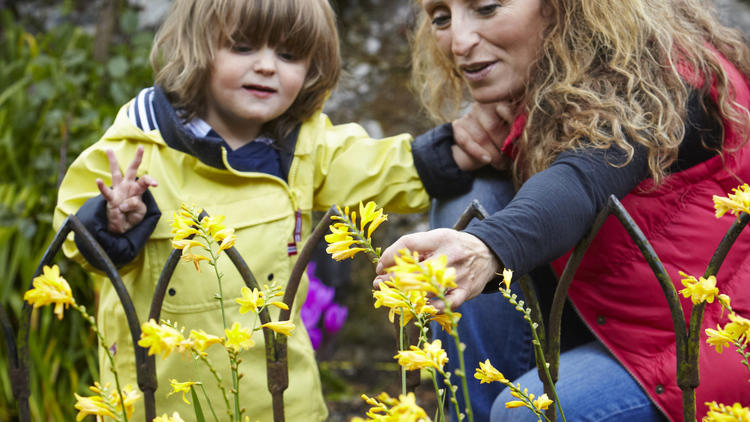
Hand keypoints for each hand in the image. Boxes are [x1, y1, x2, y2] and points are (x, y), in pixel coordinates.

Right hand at [96, 146, 157, 233]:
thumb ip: (135, 205)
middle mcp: (128, 187)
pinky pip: (106, 193)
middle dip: (137, 159)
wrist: (123, 227)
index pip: (145, 180)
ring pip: (115, 174)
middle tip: (140, 147)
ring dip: (113, 162)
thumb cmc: (132, 217)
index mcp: (138, 190)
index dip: (150, 180)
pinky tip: (98, 180)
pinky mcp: (111, 199)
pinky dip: (102, 187)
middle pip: (132, 170)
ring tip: (109, 150)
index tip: (155, 184)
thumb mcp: (140, 212)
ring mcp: (118, 191)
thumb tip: (124, 203)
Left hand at [374, 228, 500, 308]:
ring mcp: (458, 274)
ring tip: (392, 295)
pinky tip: (420, 307)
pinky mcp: (466, 291)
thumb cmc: (454, 246)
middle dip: (392, 278)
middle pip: (415, 268)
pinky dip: (431, 307)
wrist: (488, 253)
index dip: (390, 256)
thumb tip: (387, 264)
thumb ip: (415, 248)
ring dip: (405, 293)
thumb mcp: (437, 238)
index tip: (380, 266)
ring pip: (427, 288)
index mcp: (440, 238)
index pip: (409, 243)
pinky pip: (446, 303)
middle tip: (378, 284)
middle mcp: (450, 255)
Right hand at [451, 102, 515, 169]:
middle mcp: (482, 105)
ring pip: (481, 138)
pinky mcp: (457, 126)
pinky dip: (478, 153)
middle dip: (503, 145)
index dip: (514, 125)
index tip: (520, 140)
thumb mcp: (509, 129)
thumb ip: (515, 129)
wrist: (474, 142)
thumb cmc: (498, 135)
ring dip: (493, 154)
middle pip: (493, 127)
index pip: (507, 110)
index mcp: (498, 101)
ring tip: (501, 164)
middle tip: (510, 157)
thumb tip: (524, 138)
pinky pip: (467, 142)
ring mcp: (468, 115)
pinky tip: (487, 160)